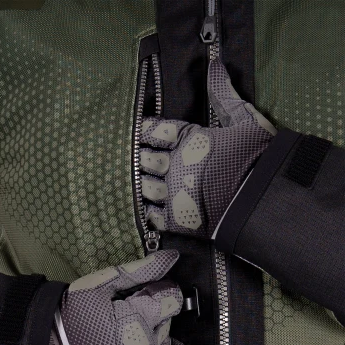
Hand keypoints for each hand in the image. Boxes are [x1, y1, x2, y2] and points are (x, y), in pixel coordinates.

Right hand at [48, 250, 181, 344]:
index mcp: (140, 320)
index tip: (145, 290)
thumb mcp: (101, 284)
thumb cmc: (73, 314)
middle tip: (128, 309)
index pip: (172, 300)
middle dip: (153, 312)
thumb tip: (172, 257)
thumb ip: (140, 270)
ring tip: (126, 329)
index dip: (161, 291)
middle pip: (167, 322)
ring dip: (152, 334)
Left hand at [139, 58, 276, 238]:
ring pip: (144, 187)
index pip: (155, 130)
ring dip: (143, 183)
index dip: (145, 130)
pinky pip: (151, 214)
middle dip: (142, 158)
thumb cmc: (257, 158)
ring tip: (144, 182)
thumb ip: (224, 94)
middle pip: (145, 159)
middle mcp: (175, 165)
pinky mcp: (176, 219)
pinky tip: (151, 207)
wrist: (265, 202)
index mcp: (189, 140)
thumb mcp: (246, 121)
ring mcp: (174, 194)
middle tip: (141, 159)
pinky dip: (149, 210)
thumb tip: (214, 63)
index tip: (140, 131)